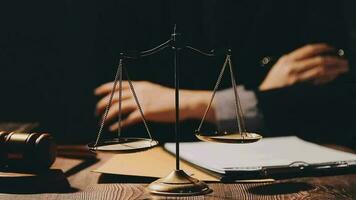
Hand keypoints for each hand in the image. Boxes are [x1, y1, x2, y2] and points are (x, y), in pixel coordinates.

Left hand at [95, 81, 214, 130]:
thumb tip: (133, 98)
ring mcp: (141, 102)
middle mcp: (138, 91)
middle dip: (102, 104)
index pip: (118, 84)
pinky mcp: (145, 112)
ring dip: (107, 116)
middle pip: (114, 96)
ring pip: (118, 108)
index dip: (106, 88)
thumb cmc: (172, 99)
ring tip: (102, 122)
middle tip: (97, 112)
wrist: (184, 102)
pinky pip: (127, 119)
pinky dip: (118, 124)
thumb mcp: (154, 91)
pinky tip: (113, 128)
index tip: (97, 92)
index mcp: (140, 85)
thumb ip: (143, 93)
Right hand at [259, 44, 348, 90]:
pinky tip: (332, 77)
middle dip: (334, 59)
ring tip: (343, 68)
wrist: (263, 96)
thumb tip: (312, 57)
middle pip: (318, 59)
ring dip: (334, 69)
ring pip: (320, 70)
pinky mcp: (298, 87)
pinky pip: (317, 81)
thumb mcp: (280, 66)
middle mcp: (291, 66)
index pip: (309, 49)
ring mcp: (295, 77)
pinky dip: (327, 78)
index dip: (324, 47)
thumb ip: (293, 60)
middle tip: (344, 61)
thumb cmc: (272, 83)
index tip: (333, 49)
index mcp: (287, 59)